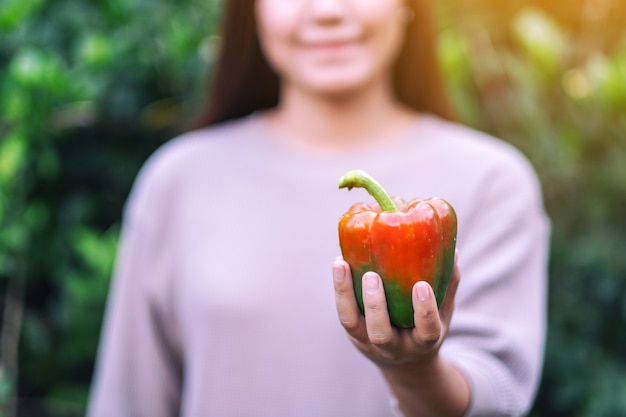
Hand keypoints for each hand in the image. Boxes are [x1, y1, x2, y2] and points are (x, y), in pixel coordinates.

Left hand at [332, 254, 460, 369]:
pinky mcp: (353, 333)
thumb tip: (451, 249)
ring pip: (351, 323)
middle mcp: (394, 347)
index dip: (424, 311)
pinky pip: (343, 312)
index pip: (426, 331)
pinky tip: (340, 262)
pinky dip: (340, 288)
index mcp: (422, 342)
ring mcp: (368, 342)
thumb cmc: (425, 327)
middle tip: (372, 276)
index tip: (421, 286)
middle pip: (380, 334)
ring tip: (342, 265)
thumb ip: (448, 284)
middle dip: (375, 305)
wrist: (404, 363)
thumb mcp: (443, 313)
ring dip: (345, 294)